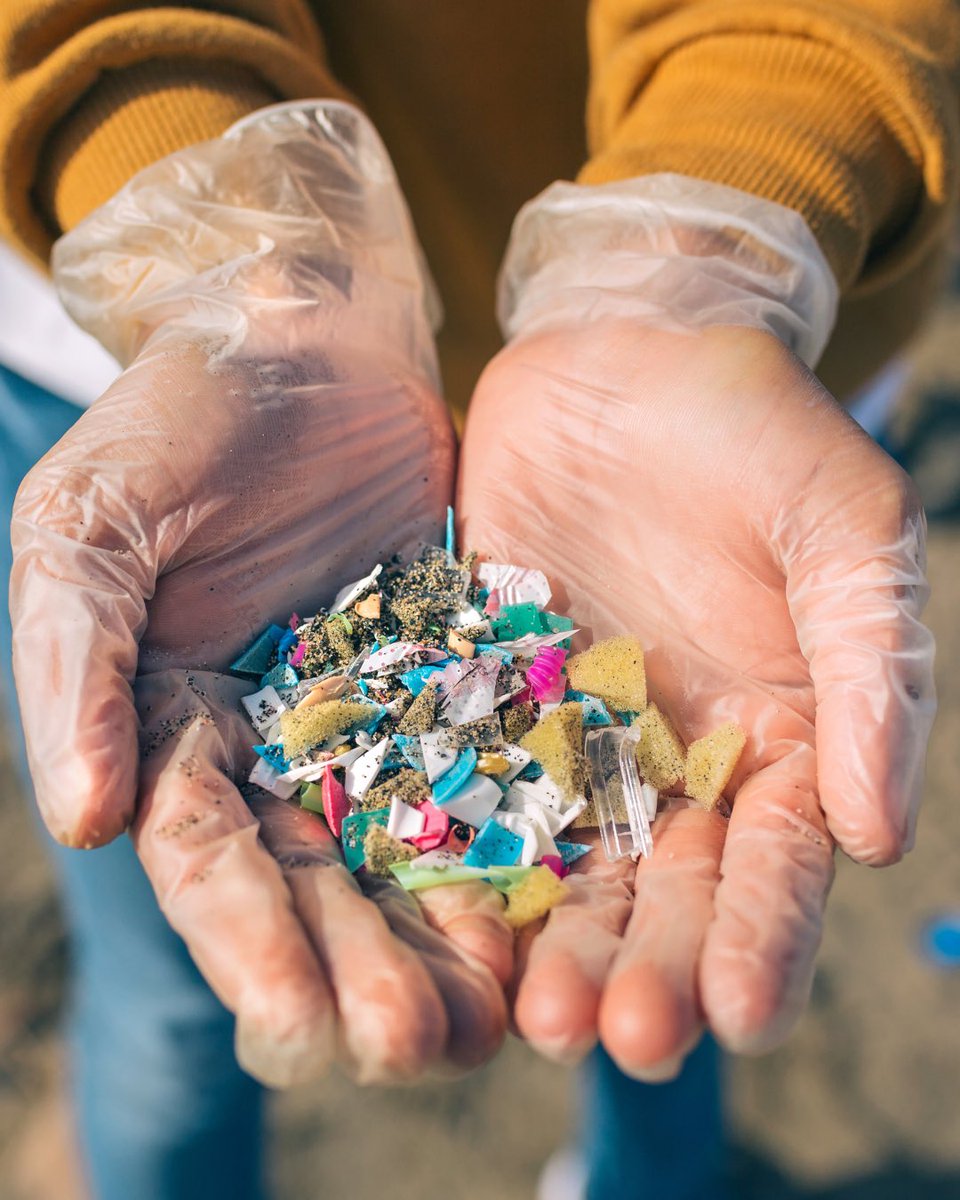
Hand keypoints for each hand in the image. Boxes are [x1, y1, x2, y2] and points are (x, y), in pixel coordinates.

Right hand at [10, 101, 511, 1085]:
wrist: (304, 334)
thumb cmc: (181, 417)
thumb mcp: (91, 524)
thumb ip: (75, 663)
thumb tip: (83, 816)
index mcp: (173, 726)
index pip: (207, 858)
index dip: (248, 944)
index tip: (300, 1022)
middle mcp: (277, 744)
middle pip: (318, 883)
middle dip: (362, 969)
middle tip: (419, 1047)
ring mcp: (375, 715)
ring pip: (410, 850)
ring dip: (445, 938)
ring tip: (499, 1019)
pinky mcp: (460, 675)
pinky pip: (490, 769)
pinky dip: (514, 840)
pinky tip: (554, 908)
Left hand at [459, 319, 933, 1075]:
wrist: (627, 351)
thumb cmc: (757, 430)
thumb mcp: (844, 529)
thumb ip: (872, 674)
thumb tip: (882, 837)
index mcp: (779, 738)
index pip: (777, 862)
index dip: (765, 940)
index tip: (741, 1014)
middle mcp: (673, 761)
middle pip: (665, 892)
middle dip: (646, 969)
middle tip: (616, 1037)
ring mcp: (571, 737)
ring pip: (564, 866)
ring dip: (550, 946)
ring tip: (531, 1018)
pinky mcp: (484, 697)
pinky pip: (467, 788)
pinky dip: (459, 858)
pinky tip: (442, 925)